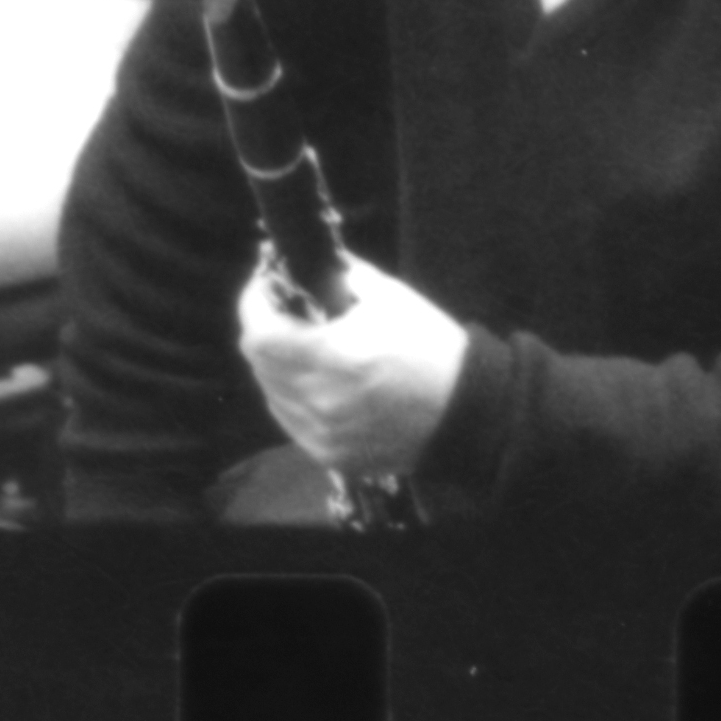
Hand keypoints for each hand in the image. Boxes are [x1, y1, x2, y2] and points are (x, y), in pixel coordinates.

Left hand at [236, 249, 465, 480]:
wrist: (467, 412)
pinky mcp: (332, 457)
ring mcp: (323, 435)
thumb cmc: (431, 348)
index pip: (260, 335)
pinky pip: (292, 423)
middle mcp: (319, 402)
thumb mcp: (389, 296)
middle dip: (263, 330)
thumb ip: (343, 276)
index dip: (253, 303)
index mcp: (332, 358)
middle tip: (281, 309)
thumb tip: (313, 263)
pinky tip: (311, 382)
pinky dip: (291, 399)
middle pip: (260, 365)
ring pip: (271, 396)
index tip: (264, 283)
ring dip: (274, 366)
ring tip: (297, 345)